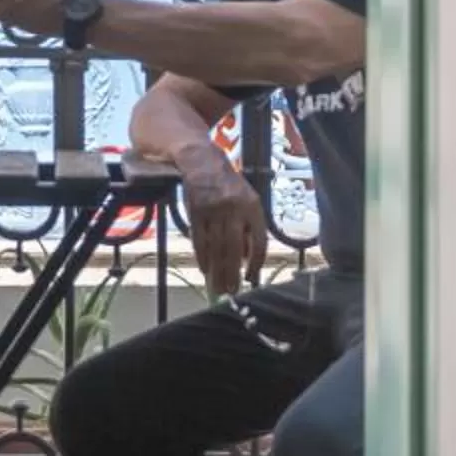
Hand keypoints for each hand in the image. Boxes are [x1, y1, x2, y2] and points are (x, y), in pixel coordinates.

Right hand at [180, 152, 269, 295]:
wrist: (202, 163)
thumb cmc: (229, 186)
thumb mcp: (248, 201)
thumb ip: (250, 228)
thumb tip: (247, 259)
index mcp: (253, 207)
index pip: (259, 241)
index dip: (256, 262)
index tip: (251, 277)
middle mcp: (235, 209)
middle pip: (234, 248)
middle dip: (232, 273)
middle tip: (231, 292)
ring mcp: (213, 211)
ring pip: (216, 247)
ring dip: (217, 270)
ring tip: (218, 288)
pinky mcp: (196, 212)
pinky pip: (199, 240)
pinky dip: (202, 257)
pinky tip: (205, 270)